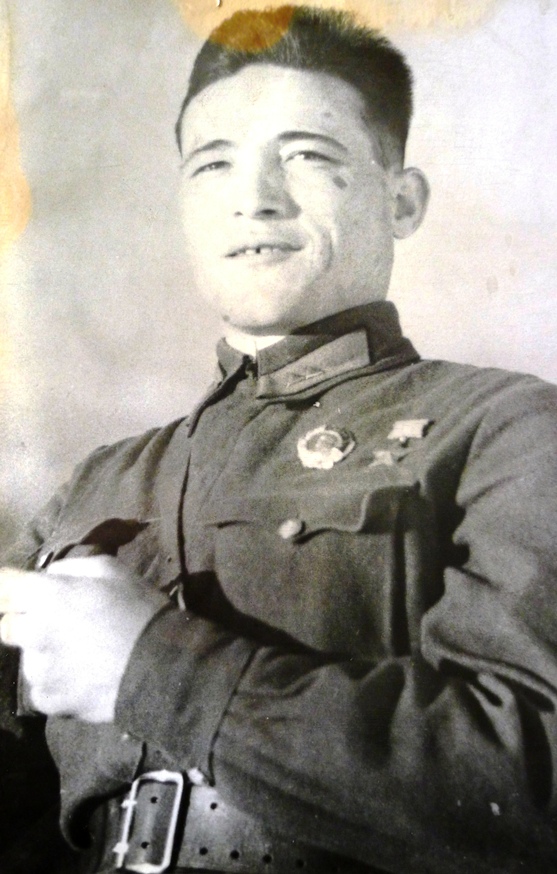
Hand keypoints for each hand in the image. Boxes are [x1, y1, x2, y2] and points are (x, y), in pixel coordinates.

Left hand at [0, 556, 167, 721]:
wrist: (161, 666)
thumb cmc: (139, 609)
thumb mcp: (112, 570)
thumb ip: (70, 567)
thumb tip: (48, 576)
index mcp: (46, 595)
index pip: (2, 585)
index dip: (6, 587)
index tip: (12, 591)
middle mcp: (33, 632)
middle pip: (7, 625)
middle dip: (27, 622)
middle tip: (62, 625)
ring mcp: (38, 670)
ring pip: (28, 658)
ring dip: (46, 655)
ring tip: (84, 656)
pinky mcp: (48, 700)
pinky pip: (42, 688)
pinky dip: (58, 683)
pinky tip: (85, 678)